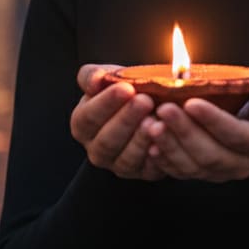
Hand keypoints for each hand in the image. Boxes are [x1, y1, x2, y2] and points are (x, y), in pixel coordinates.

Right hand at [70, 64, 164, 180]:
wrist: (151, 106)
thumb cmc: (125, 91)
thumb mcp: (107, 78)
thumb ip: (93, 75)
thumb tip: (95, 80)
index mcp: (83, 125)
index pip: (88, 117)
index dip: (106, 103)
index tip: (126, 88)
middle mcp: (97, 149)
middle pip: (107, 140)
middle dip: (127, 119)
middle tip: (145, 100)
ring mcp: (119, 165)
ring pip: (126, 157)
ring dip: (141, 138)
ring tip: (156, 119)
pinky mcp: (143, 173)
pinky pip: (149, 168)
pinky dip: (158, 154)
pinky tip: (166, 137)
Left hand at [146, 76, 248, 182]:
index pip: (237, 135)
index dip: (214, 121)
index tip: (192, 101)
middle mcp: (243, 163)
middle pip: (211, 154)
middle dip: (184, 133)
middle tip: (163, 110)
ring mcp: (222, 171)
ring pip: (193, 166)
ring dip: (170, 146)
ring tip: (151, 124)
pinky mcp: (204, 172)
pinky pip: (181, 172)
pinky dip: (164, 159)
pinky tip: (149, 142)